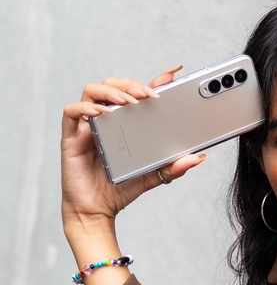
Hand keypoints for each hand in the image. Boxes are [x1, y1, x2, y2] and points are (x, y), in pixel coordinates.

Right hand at [61, 66, 206, 229]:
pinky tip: (100, 113)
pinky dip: (85, 107)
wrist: (96, 211)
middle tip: (148, 95)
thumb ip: (173, 167)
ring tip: (127, 101)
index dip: (154, 80)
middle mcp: (106, 119)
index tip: (173, 73)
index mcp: (125, 122)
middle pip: (114, 84)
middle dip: (132, 84)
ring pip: (93, 91)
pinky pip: (71, 111)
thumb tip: (197, 158)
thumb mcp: (153, 175)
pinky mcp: (71, 136)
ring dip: (111, 91)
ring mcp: (88, 125)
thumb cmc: (119, 189)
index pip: (138, 93)